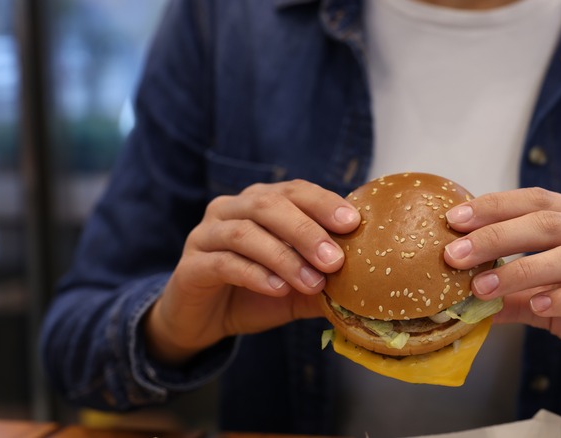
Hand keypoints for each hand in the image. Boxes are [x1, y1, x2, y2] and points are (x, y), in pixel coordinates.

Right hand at [144, 180, 360, 364]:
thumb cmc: (255, 294)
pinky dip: (255, 275)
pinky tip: (278, 289)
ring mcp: (206, 235)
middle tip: (335, 259)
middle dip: (306, 230)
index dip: (323, 202)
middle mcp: (231, 209)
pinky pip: (223, 263)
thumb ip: (327, 281)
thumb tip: (369, 287)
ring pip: (244, 232)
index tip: (353, 222)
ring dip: (283, 257)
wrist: (203, 321)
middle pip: (268, 205)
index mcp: (260, 203)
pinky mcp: (191, 266)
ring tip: (312, 282)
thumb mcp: (298, 288)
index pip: (294, 190)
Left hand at [443, 187, 560, 388]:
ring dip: (522, 271)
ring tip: (483, 288)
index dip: (494, 207)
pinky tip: (538, 305)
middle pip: (548, 223)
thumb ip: (512, 296)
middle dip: (496, 236)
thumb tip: (461, 302)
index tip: (453, 220)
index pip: (536, 200)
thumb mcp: (551, 301)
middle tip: (455, 254)